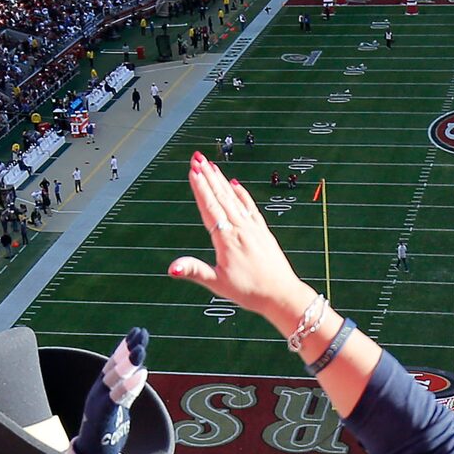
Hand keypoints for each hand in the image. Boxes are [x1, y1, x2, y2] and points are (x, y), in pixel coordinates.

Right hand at [71, 329, 148, 453]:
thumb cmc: (107, 431)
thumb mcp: (119, 406)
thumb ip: (129, 389)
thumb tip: (142, 371)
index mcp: (102, 388)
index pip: (115, 362)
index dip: (126, 346)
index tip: (139, 331)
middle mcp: (98, 392)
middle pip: (113, 366)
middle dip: (127, 349)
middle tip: (141, 333)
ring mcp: (98, 403)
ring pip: (113, 379)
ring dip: (127, 364)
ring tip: (140, 350)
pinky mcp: (103, 417)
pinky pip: (116, 399)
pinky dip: (128, 386)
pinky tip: (141, 375)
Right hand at [170, 154, 310, 332]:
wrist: (282, 295)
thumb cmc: (250, 292)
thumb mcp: (218, 284)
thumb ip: (195, 271)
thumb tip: (172, 268)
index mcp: (227, 240)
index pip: (210, 209)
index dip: (201, 189)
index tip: (192, 171)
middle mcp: (240, 229)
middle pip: (221, 198)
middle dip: (208, 177)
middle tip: (197, 158)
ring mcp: (253, 229)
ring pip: (234, 199)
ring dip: (221, 181)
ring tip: (211, 165)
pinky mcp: (263, 232)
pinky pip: (250, 207)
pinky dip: (242, 194)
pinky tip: (236, 184)